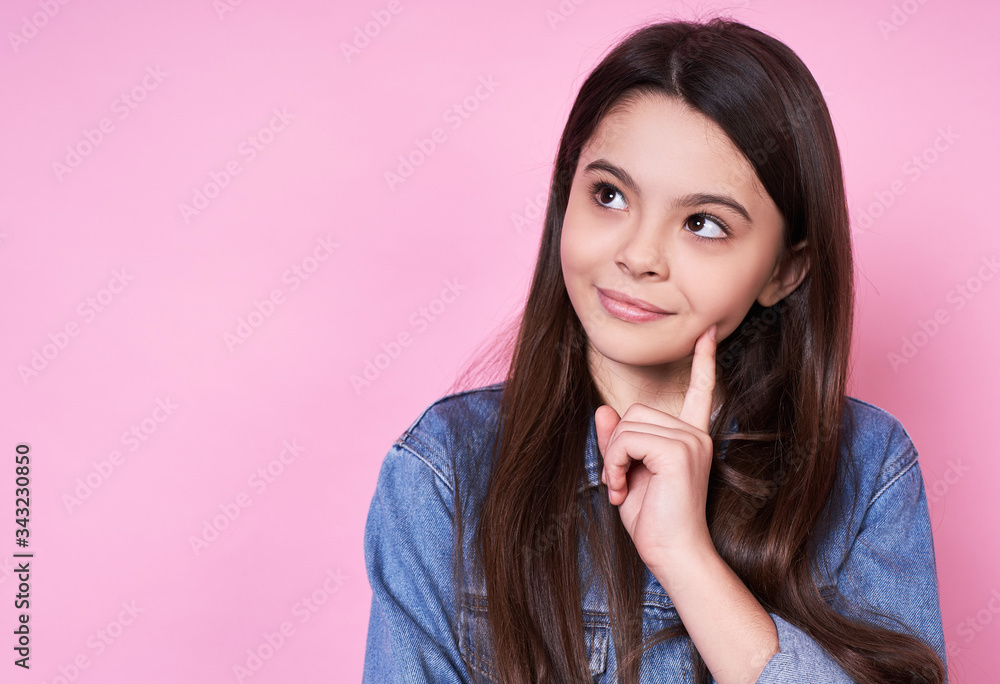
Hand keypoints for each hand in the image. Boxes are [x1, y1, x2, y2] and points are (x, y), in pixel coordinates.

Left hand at [595, 324, 717, 568]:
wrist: (673, 554)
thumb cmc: (653, 521)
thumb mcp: (628, 474)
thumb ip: (617, 442)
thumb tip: (603, 409)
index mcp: (690, 437)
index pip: (699, 391)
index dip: (703, 361)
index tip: (708, 333)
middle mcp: (695, 434)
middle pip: (636, 412)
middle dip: (616, 446)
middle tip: (618, 481)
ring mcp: (691, 440)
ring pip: (628, 425)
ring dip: (613, 458)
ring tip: (621, 487)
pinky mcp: (679, 451)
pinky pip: (628, 439)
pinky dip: (615, 463)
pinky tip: (623, 488)